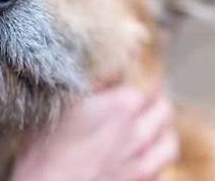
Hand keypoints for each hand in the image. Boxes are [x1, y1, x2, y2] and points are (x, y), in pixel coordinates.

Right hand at [11, 84, 178, 180]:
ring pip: (169, 143)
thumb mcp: (65, 99)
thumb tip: (129, 46)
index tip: (143, 72)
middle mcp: (139, 134)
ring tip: (153, 127)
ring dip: (164, 131)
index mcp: (123, 106)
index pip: (151, 81)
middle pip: (164, 110)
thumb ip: (99, 73)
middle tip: (148, 97)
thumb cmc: (45, 149)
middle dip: (158, 100)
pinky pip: (160, 171)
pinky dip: (157, 161)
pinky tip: (144, 156)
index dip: (148, 75)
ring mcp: (141, 164)